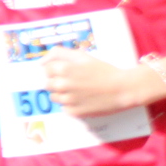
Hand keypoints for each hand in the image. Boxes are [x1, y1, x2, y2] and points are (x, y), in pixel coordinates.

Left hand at [43, 49, 157, 117]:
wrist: (123, 89)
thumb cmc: (105, 71)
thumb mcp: (83, 56)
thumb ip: (59, 53)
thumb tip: (41, 61)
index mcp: (63, 69)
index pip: (46, 69)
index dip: (57, 69)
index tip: (69, 71)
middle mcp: (62, 85)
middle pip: (48, 84)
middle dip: (59, 82)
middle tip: (76, 82)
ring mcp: (67, 100)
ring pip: (55, 97)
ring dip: (64, 94)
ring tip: (81, 91)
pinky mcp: (74, 112)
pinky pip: (65, 108)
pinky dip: (72, 105)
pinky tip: (85, 100)